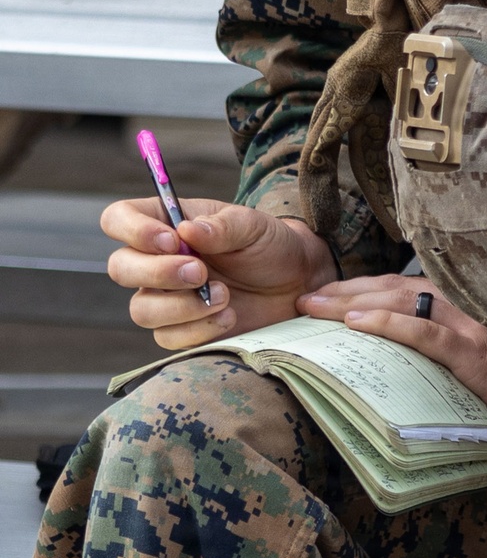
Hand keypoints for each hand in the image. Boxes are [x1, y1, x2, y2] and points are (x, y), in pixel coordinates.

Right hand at [102, 196, 337, 348]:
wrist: (296, 283)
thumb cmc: (269, 244)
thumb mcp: (253, 225)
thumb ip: (222, 226)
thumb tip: (186, 231)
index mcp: (164, 224)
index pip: (118, 220)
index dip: (133, 230)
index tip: (171, 240)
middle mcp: (156, 261)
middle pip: (121, 268)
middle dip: (158, 272)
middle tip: (201, 272)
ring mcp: (166, 298)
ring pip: (142, 309)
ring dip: (182, 306)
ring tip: (225, 295)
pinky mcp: (183, 330)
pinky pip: (168, 338)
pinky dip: (198, 330)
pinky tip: (228, 316)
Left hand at [297, 275, 486, 452]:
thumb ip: (469, 340)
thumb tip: (429, 353)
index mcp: (473, 302)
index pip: (409, 287)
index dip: (368, 288)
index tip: (336, 294)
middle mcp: (469, 304)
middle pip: (395, 289)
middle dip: (347, 291)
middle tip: (308, 298)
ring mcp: (472, 325)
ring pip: (400, 303)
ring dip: (352, 304)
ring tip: (315, 309)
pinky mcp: (475, 352)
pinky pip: (423, 333)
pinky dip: (387, 325)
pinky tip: (356, 325)